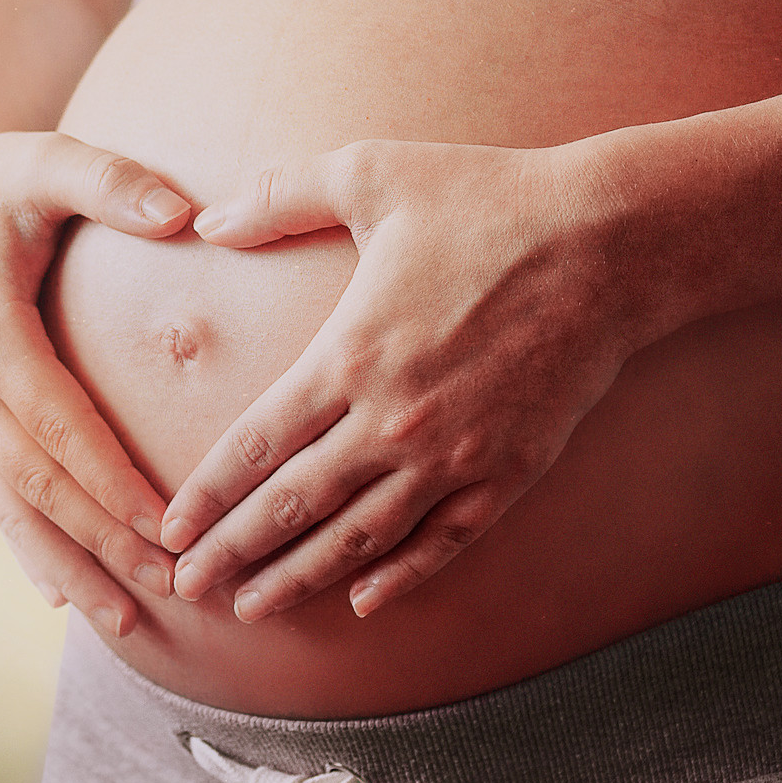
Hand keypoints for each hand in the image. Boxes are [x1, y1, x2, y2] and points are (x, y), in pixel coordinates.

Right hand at [0, 128, 189, 635]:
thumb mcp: (46, 160)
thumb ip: (112, 181)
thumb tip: (183, 215)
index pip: (59, 428)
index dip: (111, 484)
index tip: (166, 531)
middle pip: (38, 485)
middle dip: (101, 544)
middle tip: (169, 593)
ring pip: (12, 506)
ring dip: (67, 565)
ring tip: (124, 623)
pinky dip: (27, 545)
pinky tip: (61, 593)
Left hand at [160, 138, 638, 620]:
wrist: (612, 241)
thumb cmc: (488, 199)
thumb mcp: (372, 173)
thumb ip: (280, 196)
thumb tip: (207, 219)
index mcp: (350, 354)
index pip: (256, 445)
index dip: (207, 496)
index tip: (169, 531)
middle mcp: (394, 419)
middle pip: (294, 504)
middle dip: (234, 552)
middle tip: (188, 589)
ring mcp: (454, 454)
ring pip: (360, 537)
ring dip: (300, 577)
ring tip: (253, 610)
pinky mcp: (510, 471)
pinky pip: (443, 541)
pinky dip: (400, 576)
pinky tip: (363, 600)